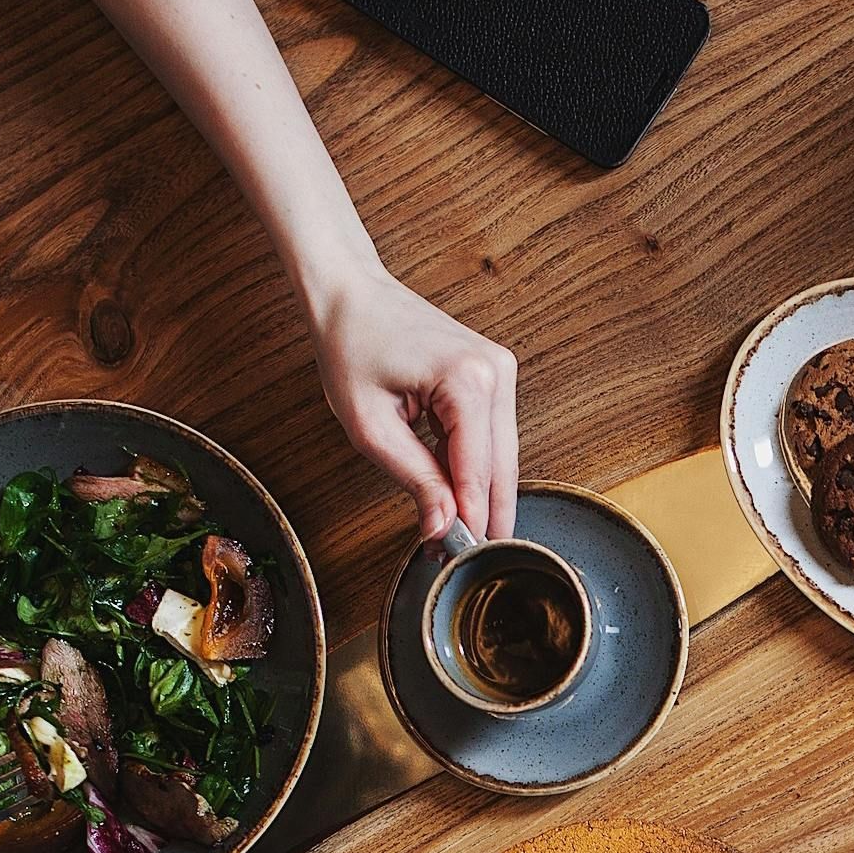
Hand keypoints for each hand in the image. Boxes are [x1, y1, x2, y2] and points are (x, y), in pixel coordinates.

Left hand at [306, 259, 519, 541]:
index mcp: (468, 381)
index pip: (478, 473)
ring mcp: (500, 371)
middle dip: (482, 517)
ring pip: (502, 459)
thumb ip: (414, 479)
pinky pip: (492, 439)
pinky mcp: (494, 376)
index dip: (468, 522)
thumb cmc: (351, 344)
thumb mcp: (371, 426)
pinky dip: (475, 470)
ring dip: (481, 497)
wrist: (351, 293)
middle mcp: (495, 373)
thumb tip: (444, 528)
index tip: (456, 559)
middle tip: (460, 558)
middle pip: (501, 470)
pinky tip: (455, 494)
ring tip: (454, 532)